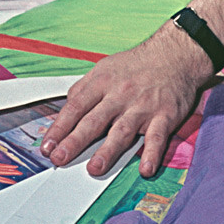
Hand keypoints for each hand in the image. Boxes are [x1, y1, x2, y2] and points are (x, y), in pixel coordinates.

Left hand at [40, 23, 213, 178]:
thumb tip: (66, 108)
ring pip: (122, 130)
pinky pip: (157, 136)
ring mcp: (143, 106)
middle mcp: (120, 95)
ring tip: (94, 168)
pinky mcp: (165, 115)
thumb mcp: (105, 68)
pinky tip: (145, 169)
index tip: (47, 146)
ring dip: (108, 150)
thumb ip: (84, 88)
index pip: (76, 107)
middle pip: (94, 120)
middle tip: (59, 159)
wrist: (175, 54)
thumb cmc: (137, 65)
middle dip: (74, 141)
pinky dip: (152, 153)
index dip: (60, 128)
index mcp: (102, 83)